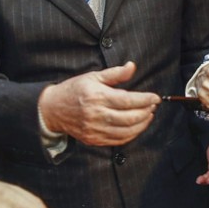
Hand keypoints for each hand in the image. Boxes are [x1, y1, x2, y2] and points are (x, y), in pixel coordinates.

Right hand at [38, 61, 159, 145]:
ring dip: (142, 124)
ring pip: (126, 131)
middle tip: (153, 106)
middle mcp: (96, 114)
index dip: (145, 100)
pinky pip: (118, 140)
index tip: (155, 97)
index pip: (128, 100)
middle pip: (129, 117)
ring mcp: (94, 129)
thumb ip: (115, 73)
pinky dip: (131, 135)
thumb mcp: (93, 77)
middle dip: (146, 112)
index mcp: (97, 96)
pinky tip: (137, 127)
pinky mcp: (93, 139)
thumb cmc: (74, 89)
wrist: (53, 109)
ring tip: (148, 116)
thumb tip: (132, 66)